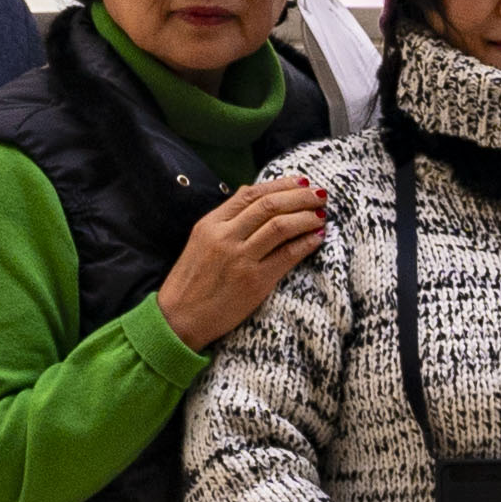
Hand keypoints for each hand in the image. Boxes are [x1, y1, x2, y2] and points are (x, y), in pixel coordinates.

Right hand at [154, 169, 331, 349]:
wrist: (179, 319)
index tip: (301, 182)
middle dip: (300, 197)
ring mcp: (240, 259)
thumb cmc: (192, 280)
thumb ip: (225, 217)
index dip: (281, 185)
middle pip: (270, 206)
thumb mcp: (200, 240)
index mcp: (211, 224)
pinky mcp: (254, 281)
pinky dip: (307, 243)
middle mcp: (225, 237)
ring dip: (307, 217)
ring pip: (281, 226)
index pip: (251, 194)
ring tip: (321, 215)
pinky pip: (287, 255)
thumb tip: (250, 191)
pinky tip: (318, 238)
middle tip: (320, 195)